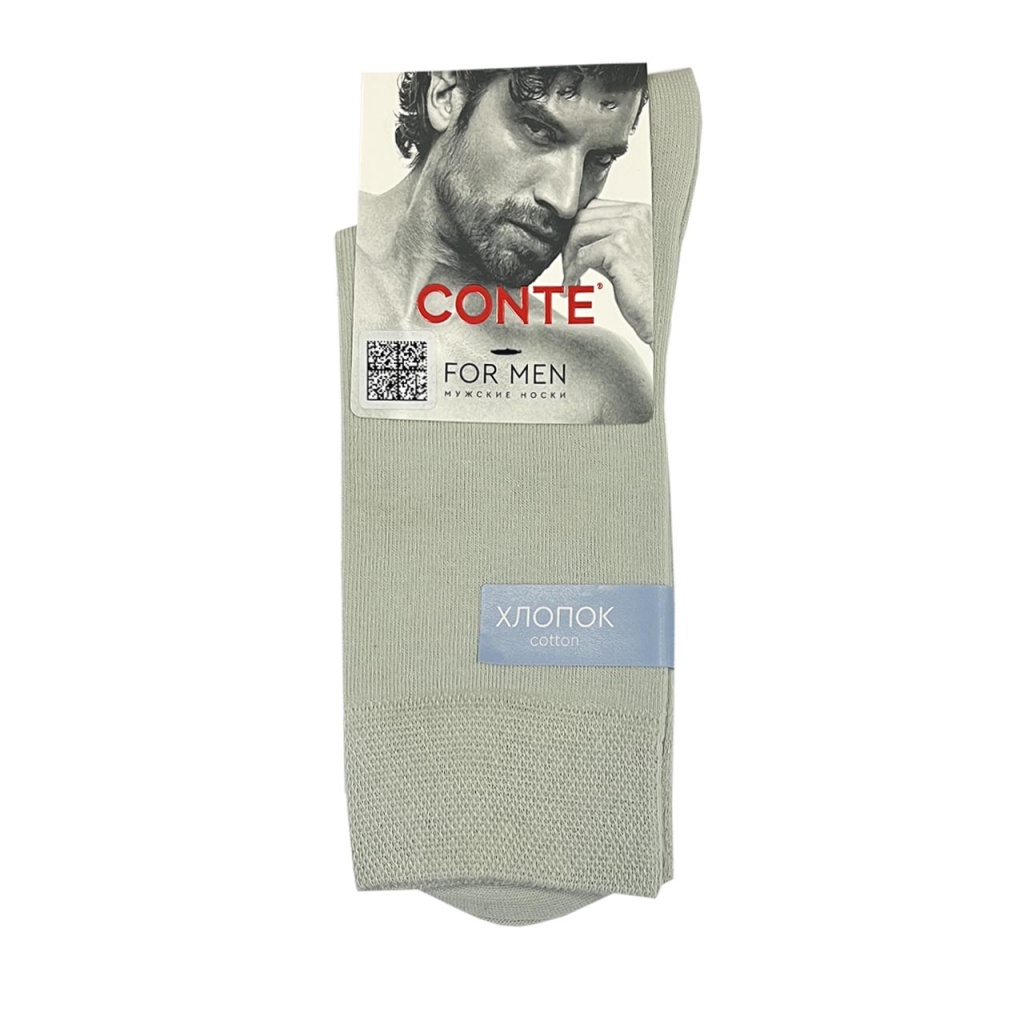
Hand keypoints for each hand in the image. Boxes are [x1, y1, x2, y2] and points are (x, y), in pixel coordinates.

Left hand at [561, 198, 653, 345]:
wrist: (660, 311)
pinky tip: (573, 285)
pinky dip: (572, 272)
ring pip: (578, 233)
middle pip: (583, 217)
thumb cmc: (648, 290)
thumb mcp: (625, 256)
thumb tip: (575, 239)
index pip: (595, 208)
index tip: (573, 252)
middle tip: (568, 266)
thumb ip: (604, 241)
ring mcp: (628, 229)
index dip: (578, 231)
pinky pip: (581, 256)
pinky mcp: (618, 248)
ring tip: (570, 277)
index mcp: (640, 212)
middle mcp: (636, 215)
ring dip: (568, 258)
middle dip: (569, 243)